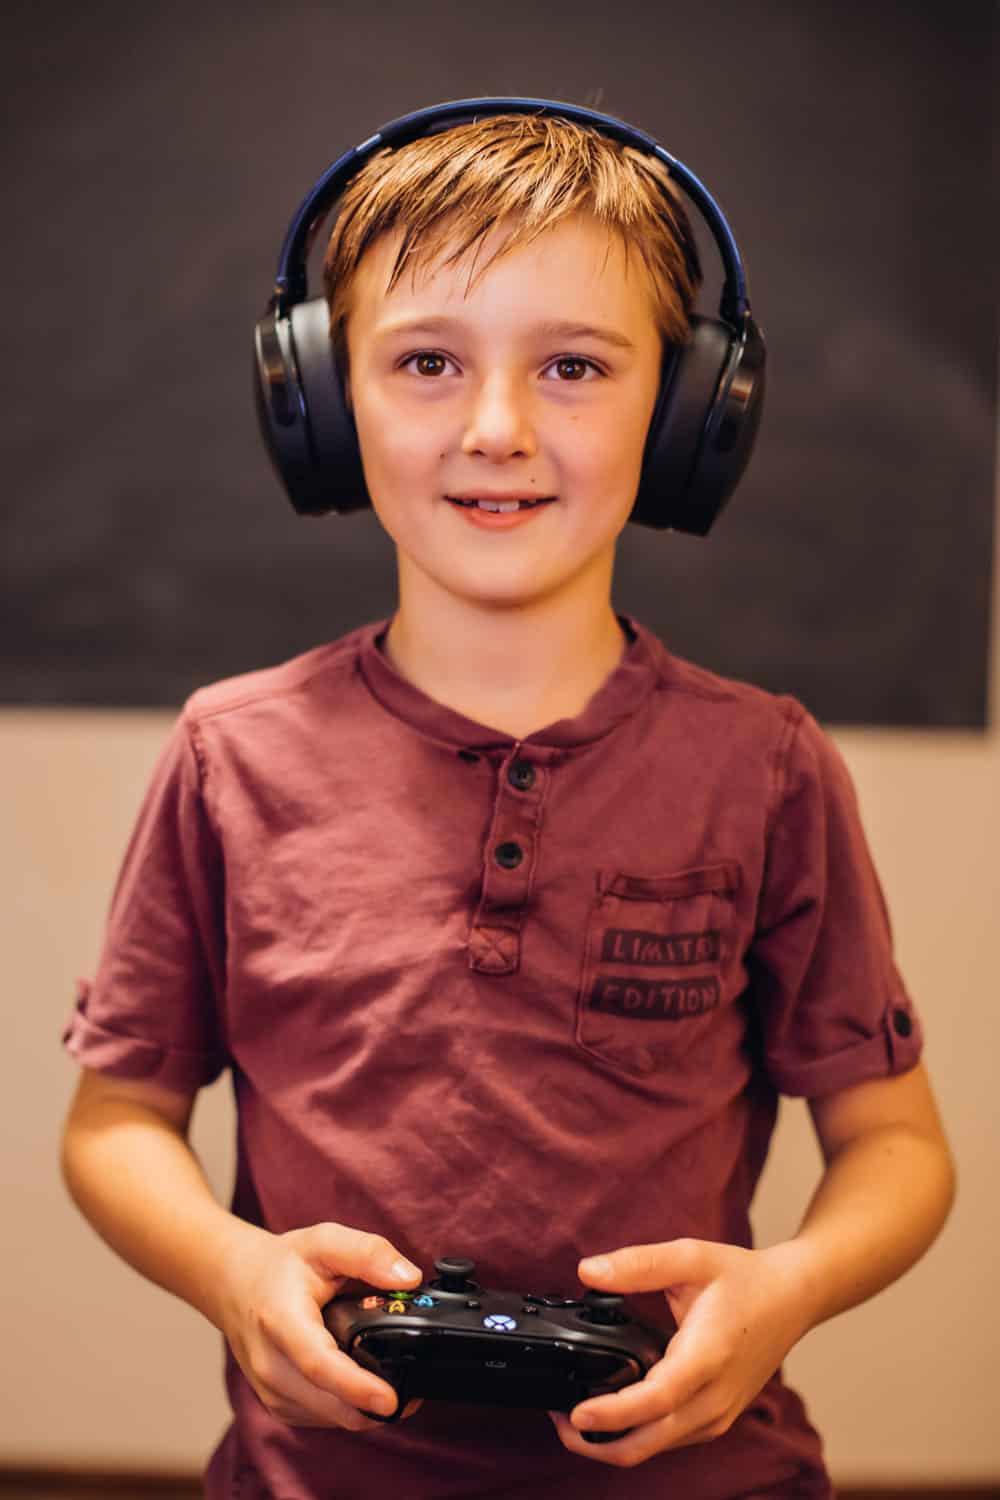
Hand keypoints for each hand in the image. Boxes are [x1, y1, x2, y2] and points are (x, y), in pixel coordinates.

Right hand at [218, 1221, 424, 1429]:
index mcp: (281, 1321)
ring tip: (393, 1385)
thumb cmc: (280, 1264)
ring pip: (328, 1417)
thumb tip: (408, 1277)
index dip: (357, 1386)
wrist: (234, 1284)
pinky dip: (345, 1409)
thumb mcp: (324, 1241)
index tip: (390, 1399)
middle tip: (414, 1394)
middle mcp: (270, 1363)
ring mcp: (270, 1389)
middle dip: (374, 1406)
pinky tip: (362, 1387)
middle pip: (329, 1403)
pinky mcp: (275, 1404)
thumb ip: (368, 1253)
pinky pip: (319, 1418)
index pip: (319, 1364)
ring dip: (362, 1411)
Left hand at [548, 1238, 814, 1466]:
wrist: (794, 1299)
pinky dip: (636, 1436)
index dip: (612, 1412)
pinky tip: (610, 1417)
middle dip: (596, 1441)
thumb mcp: (690, 1256)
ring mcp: (717, 1415)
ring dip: (613, 1442)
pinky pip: (669, 1440)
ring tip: (573, 1417)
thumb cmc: (743, 1278)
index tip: (575, 1412)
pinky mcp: (716, 1419)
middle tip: (557, 1419)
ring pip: (656, 1448)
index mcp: (707, 1356)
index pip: (655, 1400)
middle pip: (648, 1442)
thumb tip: (587, 1272)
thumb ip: (637, 1264)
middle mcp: (714, 1398)